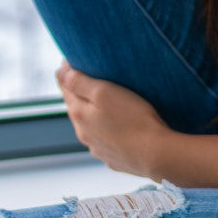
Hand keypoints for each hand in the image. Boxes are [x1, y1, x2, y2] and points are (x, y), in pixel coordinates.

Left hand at [56, 61, 171, 178]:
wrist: (157, 155)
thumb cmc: (133, 119)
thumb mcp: (104, 92)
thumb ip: (79, 82)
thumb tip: (60, 72)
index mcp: (79, 114)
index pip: (65, 88)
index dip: (69, 72)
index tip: (76, 60)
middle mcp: (84, 134)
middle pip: (77, 107)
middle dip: (81, 93)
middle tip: (94, 78)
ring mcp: (98, 148)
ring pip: (91, 125)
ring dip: (95, 114)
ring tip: (110, 102)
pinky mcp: (113, 158)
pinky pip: (106, 140)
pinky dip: (109, 131)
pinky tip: (120, 127)